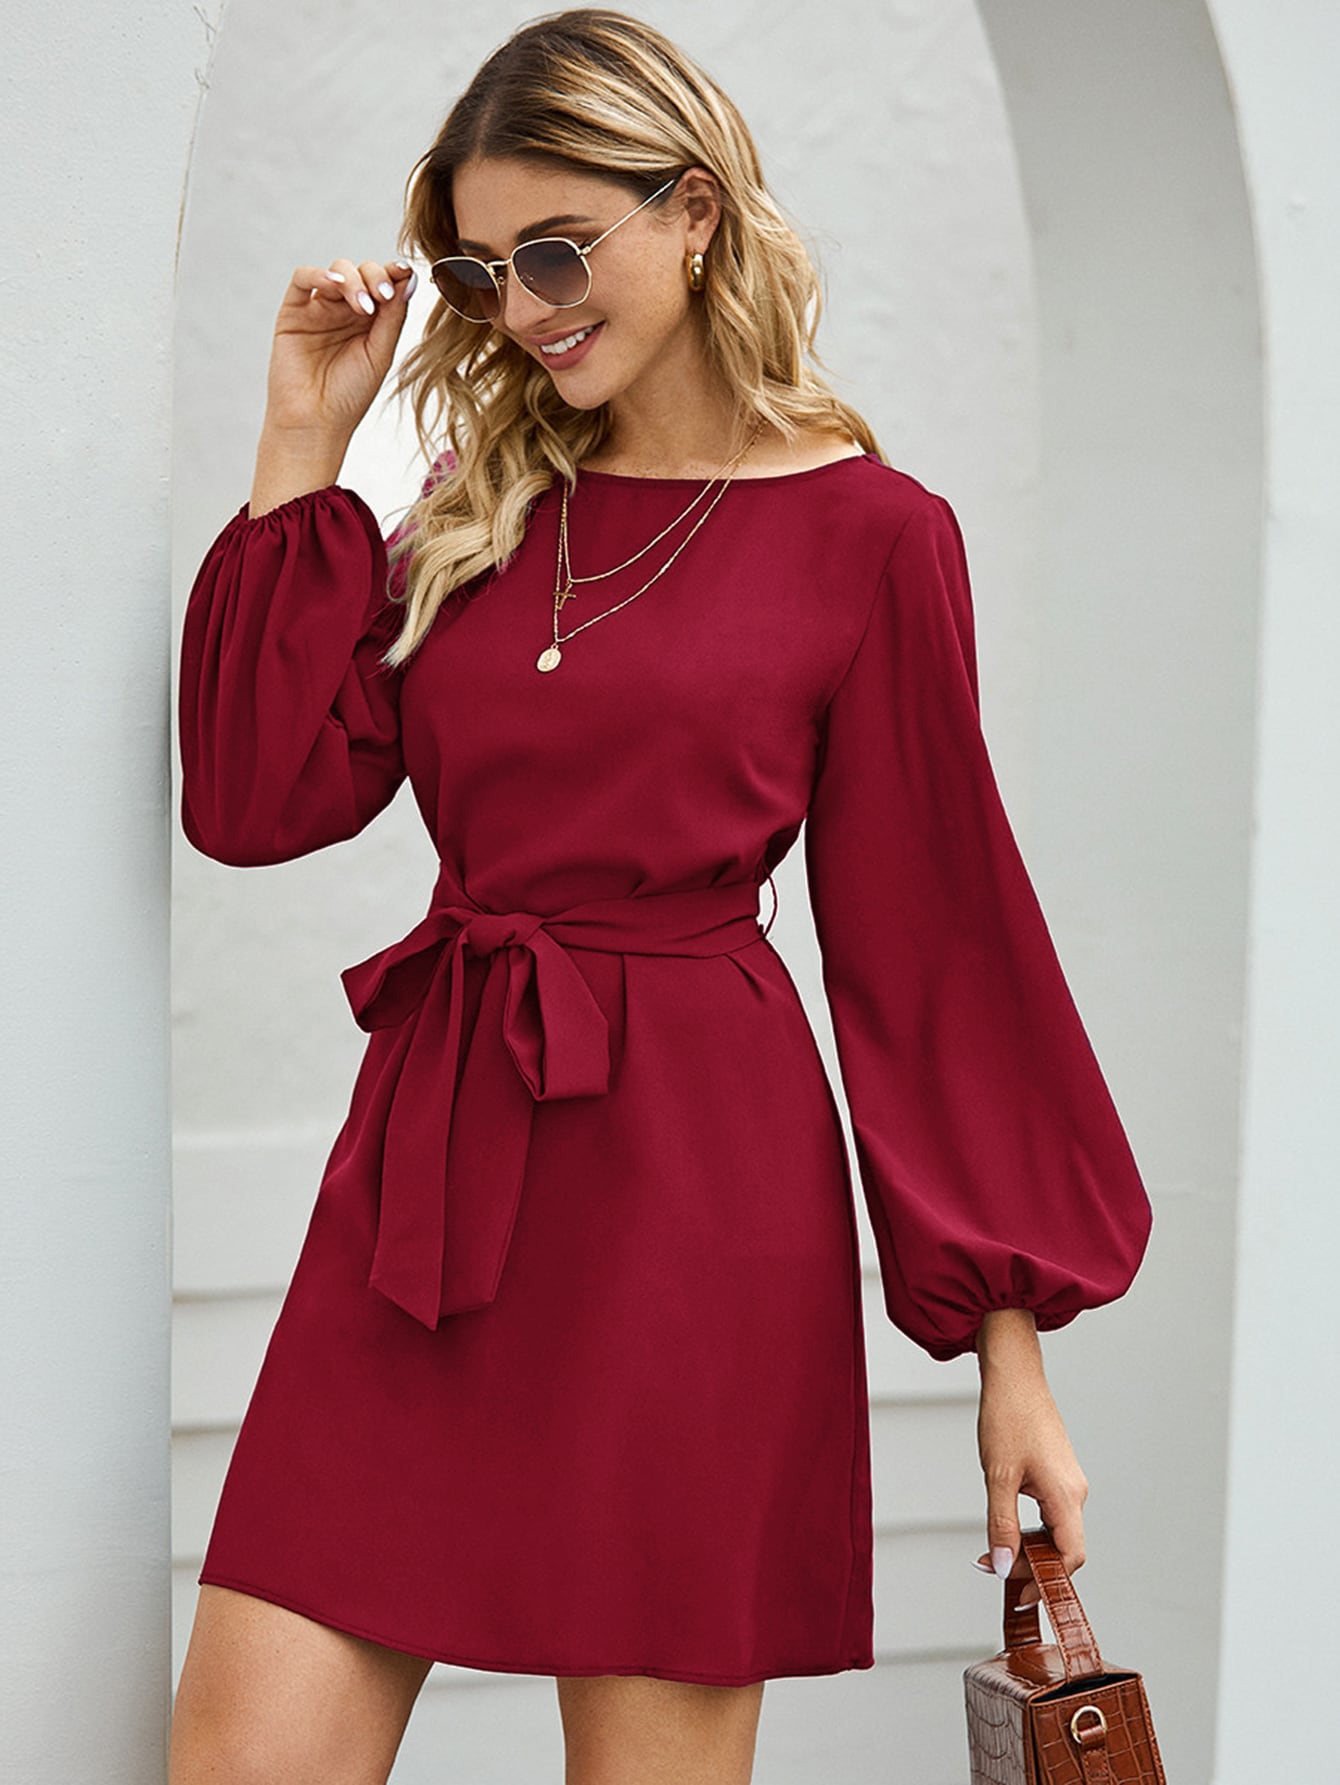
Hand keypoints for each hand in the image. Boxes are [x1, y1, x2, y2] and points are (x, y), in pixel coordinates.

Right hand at [260, 256, 418, 443]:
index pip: (385, 284)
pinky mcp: (293, 311)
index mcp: (372, 320)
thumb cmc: (350, 395)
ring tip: (363, 306)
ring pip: (338, 271)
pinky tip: (334, 285)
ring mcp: (320, 308)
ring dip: (353, 280)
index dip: (395, 273)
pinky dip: (319, 274)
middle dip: (375, 277)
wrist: (315, 422)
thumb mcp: (380, 354)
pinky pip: (303, 278)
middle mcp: (346, 310)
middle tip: (382, 296)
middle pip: (363, 272)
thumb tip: (409, 278)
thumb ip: (393, 316)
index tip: (405, 273)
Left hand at [972, 1309, 1087, 1608]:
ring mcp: (1068, 1482)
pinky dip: (1031, 1529)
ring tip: (996, 1552)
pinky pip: (1051, 1514)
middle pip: (1064, 1549)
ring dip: (1029, 1547)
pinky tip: (1007, 1528)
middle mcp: (1075, 1492)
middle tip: (996, 1571)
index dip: (1044, 1581)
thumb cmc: (1008, 1417)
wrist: (1014, 1375)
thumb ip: (1001, 1525)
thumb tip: (1001, 1566)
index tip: (1016, 1593)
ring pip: (1056, 1532)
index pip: (1069, 1558)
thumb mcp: (998, 1476)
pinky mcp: (1058, 1474)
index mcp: (1066, 1496)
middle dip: (1032, 1567)